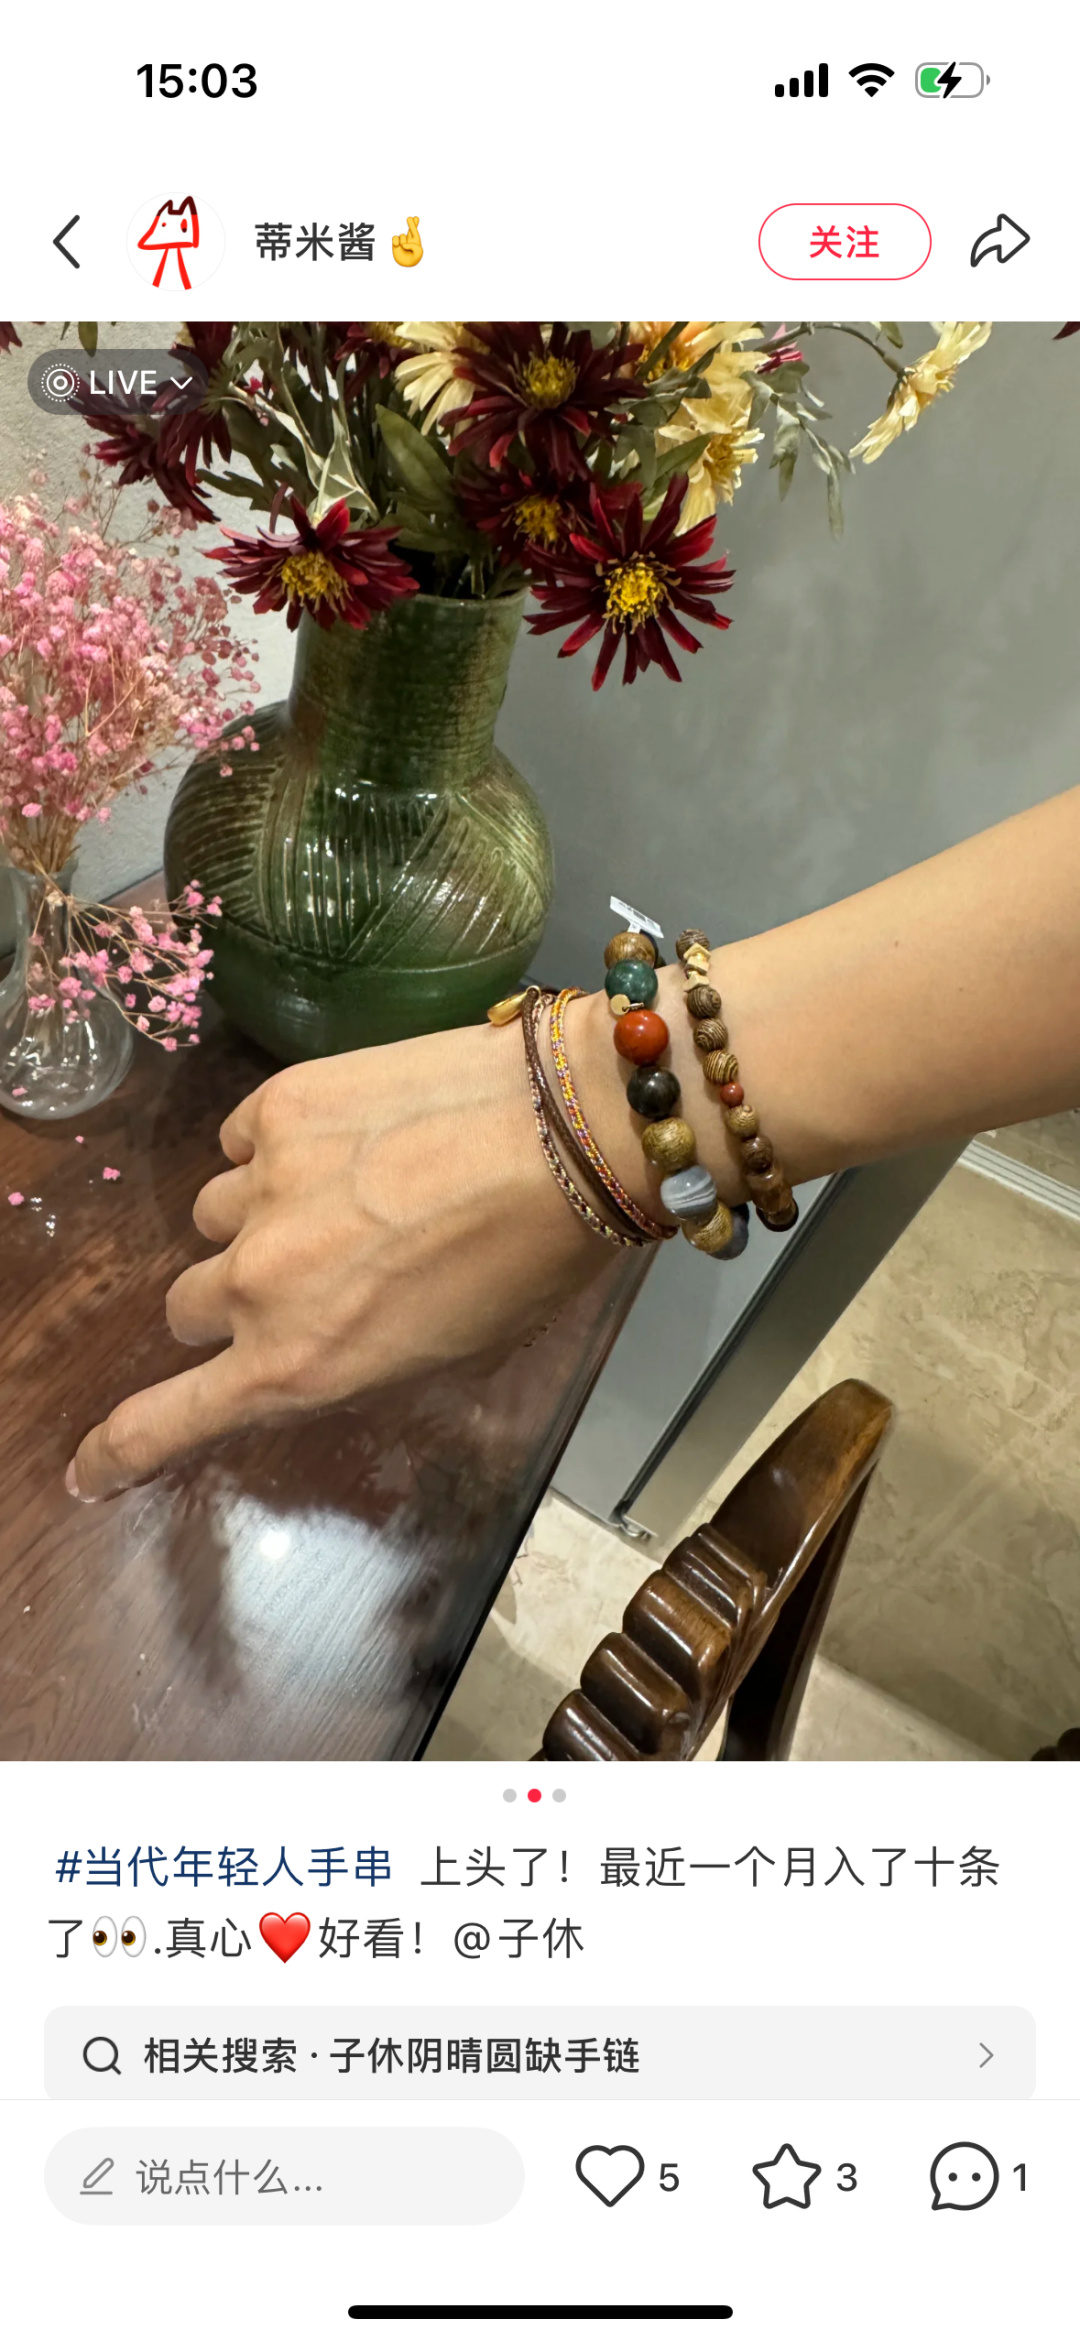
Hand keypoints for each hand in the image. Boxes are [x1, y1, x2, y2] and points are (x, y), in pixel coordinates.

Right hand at [66, 1015, 605, 1501]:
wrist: (568, 1131)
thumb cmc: (531, 1263)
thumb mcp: (451, 1354)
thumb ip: (356, 1361)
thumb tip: (319, 1345)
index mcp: (299, 1366)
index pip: (170, 1422)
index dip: (119, 1450)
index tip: (88, 1470)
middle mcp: (258, 1284)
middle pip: (189, 1308)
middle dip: (233, 1302)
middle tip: (307, 1278)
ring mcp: (257, 1188)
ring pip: (213, 1217)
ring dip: (257, 1219)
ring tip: (345, 1193)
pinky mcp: (275, 1107)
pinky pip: (240, 1140)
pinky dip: (276, 1148)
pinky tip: (346, 1137)